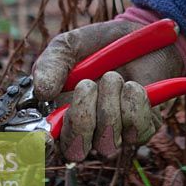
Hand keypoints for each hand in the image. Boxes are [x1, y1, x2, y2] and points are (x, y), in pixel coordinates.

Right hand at [32, 11, 185, 161]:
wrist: (135, 34)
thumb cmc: (96, 45)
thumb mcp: (68, 46)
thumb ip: (51, 65)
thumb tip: (42, 93)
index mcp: (60, 115)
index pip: (46, 145)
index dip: (42, 144)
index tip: (44, 133)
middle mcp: (87, 131)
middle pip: (76, 150)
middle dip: (82, 117)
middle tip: (87, 84)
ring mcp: (116, 133)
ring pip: (108, 142)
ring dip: (109, 103)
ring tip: (112, 77)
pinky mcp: (143, 128)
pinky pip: (136, 129)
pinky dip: (133, 102)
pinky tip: (132, 85)